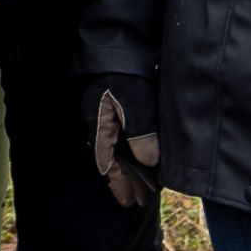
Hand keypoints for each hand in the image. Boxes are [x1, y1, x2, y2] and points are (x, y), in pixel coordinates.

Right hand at [85, 79, 160, 210]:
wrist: (119, 47)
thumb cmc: (124, 76)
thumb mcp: (134, 105)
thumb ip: (141, 134)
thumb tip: (150, 162)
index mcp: (100, 129)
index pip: (107, 165)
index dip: (119, 184)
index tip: (129, 202)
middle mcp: (101, 127)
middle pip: (114, 162)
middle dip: (128, 181)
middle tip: (142, 200)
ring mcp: (109, 120)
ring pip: (121, 152)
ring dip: (133, 169)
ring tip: (148, 185)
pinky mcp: (120, 112)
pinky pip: (126, 140)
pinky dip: (136, 154)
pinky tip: (148, 160)